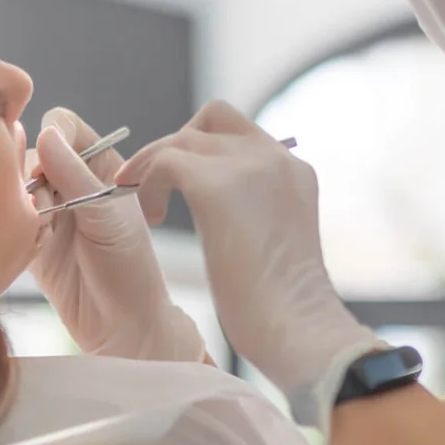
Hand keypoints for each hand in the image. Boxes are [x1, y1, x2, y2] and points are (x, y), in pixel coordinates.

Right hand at [28, 107, 205, 362]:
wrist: (120, 325)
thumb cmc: (128, 267)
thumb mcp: (108, 215)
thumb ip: (74, 174)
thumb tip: (44, 134)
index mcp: (101, 165)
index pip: (65, 126)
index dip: (52, 136)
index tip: (49, 162)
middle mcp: (73, 181)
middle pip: (32, 151)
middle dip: (33, 174)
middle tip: (44, 204)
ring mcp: (50, 209)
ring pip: (16, 183)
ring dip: (24, 202)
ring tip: (45, 230)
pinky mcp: (29, 236)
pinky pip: (9, 215)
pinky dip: (16, 226)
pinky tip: (36, 247)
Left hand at [116, 101, 380, 433]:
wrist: (299, 327)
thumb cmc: (284, 308)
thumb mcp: (276, 241)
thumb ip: (258, 211)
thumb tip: (226, 214)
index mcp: (294, 171)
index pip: (242, 133)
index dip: (205, 152)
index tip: (182, 185)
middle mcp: (276, 158)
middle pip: (213, 117)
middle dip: (177, 144)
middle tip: (157, 186)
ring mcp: (250, 166)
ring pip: (184, 137)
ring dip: (153, 164)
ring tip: (146, 206)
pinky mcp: (218, 185)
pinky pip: (166, 161)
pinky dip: (148, 182)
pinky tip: (151, 218)